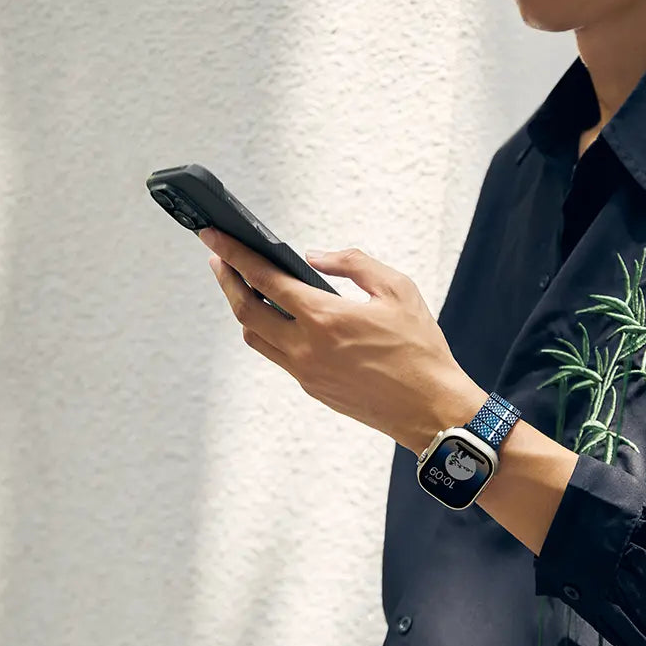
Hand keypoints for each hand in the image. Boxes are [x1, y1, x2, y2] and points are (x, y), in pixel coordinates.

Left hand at [197, 227, 486, 451]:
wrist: (431, 408)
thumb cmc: (420, 349)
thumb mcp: (397, 289)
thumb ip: (353, 264)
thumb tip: (315, 257)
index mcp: (325, 318)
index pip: (264, 279)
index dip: (235, 254)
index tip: (214, 237)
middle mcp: (306, 347)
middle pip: (246, 310)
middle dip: (227, 280)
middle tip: (220, 258)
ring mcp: (306, 372)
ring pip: (256, 336)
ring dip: (244, 308)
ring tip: (244, 286)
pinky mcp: (313, 388)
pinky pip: (278, 355)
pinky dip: (269, 331)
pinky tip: (278, 318)